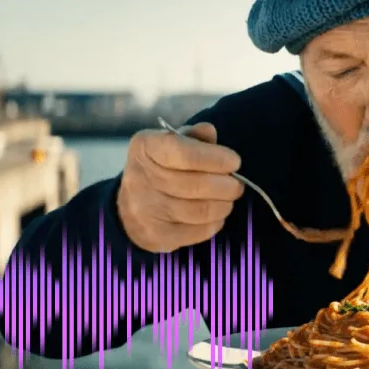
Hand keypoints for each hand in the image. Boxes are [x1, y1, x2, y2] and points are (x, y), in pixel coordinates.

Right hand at [117, 122, 243, 252]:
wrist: (130, 207)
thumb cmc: (161, 168)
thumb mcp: (173, 144)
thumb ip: (194, 137)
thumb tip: (209, 132)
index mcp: (145, 147)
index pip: (184, 153)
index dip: (215, 158)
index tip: (234, 161)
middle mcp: (140, 178)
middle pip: (197, 185)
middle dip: (227, 185)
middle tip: (237, 184)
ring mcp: (146, 210)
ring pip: (201, 210)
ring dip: (224, 204)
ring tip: (228, 199)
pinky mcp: (157, 236)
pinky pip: (199, 231)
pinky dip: (216, 222)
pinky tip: (216, 214)